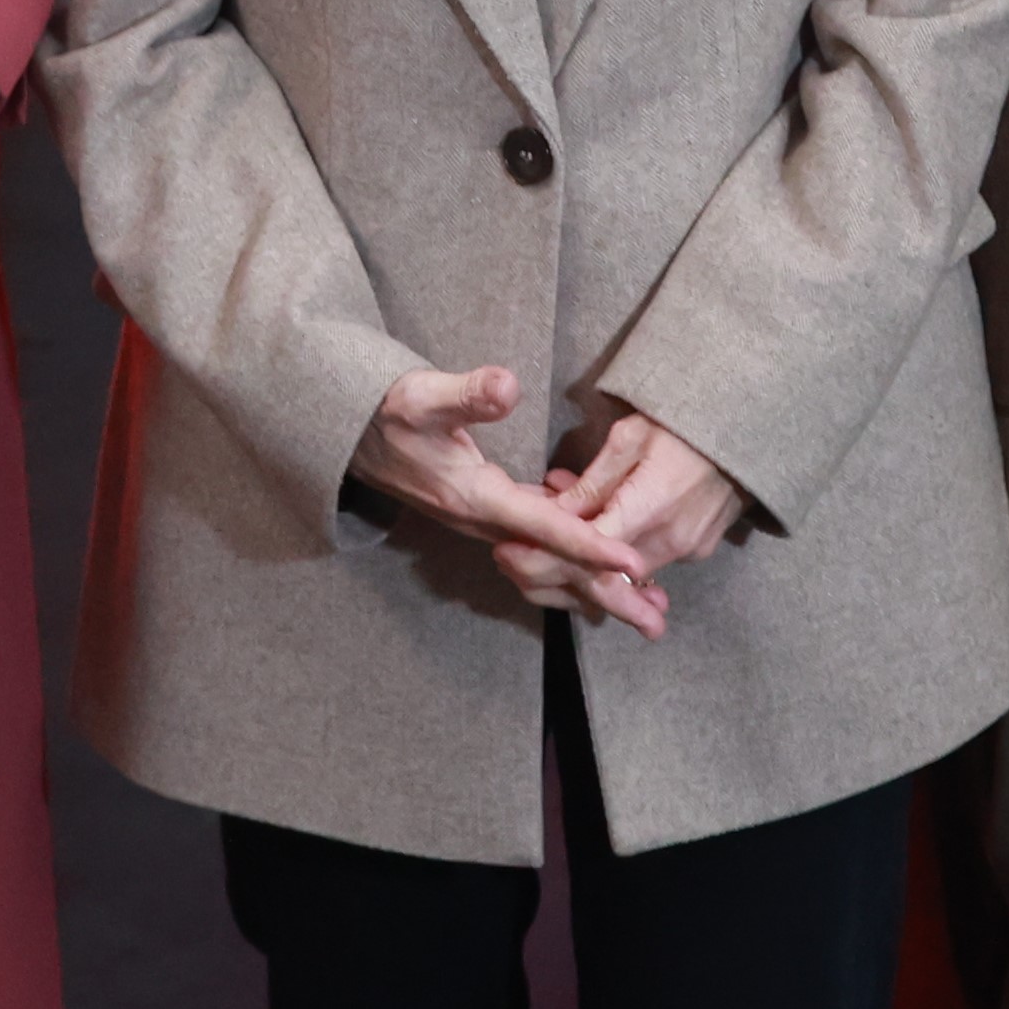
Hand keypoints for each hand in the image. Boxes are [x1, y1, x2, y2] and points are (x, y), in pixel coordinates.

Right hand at [351, 369, 662, 637]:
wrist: (352, 436)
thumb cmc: (389, 412)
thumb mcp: (421, 396)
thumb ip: (466, 393)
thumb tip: (508, 386)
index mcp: (474, 497)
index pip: (542, 527)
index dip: (589, 545)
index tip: (633, 563)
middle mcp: (483, 521)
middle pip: (555, 567)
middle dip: (605, 593)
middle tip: (656, 621)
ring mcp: (487, 523)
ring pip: (551, 567)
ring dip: (598, 589)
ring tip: (648, 608)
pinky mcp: (491, 517)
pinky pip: (543, 552)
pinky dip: (578, 566)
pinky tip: (608, 569)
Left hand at [501, 412, 748, 640]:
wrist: (750, 428)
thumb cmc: (684, 423)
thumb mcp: (630, 437)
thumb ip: (592, 482)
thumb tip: (555, 512)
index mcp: (649, 508)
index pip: (585, 551)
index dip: (543, 556)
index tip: (507, 550)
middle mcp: (670, 541)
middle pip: (600, 574)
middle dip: (554, 568)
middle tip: (511, 559)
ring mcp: (688, 551)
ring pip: (622, 574)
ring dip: (582, 562)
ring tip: (542, 544)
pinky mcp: (698, 550)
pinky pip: (647, 564)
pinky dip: (614, 555)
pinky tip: (590, 536)